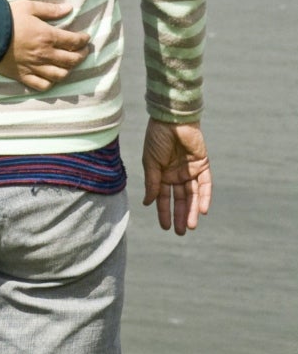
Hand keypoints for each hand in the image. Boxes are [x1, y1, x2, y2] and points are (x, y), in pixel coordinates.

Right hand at [0, 0, 90, 90]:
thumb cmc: (6, 18)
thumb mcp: (28, 7)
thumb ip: (50, 9)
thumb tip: (69, 8)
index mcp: (48, 36)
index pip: (74, 41)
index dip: (83, 40)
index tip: (85, 38)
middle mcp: (44, 54)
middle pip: (71, 60)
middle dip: (81, 55)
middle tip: (81, 51)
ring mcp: (34, 67)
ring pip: (60, 75)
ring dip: (68, 70)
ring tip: (68, 65)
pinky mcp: (23, 75)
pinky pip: (42, 85)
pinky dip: (50, 83)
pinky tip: (51, 77)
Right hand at [141, 120, 210, 234]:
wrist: (171, 120)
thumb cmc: (156, 138)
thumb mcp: (150, 163)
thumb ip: (151, 183)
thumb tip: (147, 203)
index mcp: (161, 174)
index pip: (163, 197)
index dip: (164, 212)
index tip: (165, 227)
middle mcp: (176, 174)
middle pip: (180, 199)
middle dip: (180, 215)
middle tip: (180, 232)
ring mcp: (190, 170)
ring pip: (192, 195)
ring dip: (193, 210)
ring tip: (191, 226)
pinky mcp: (203, 165)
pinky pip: (205, 184)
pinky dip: (204, 197)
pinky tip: (203, 210)